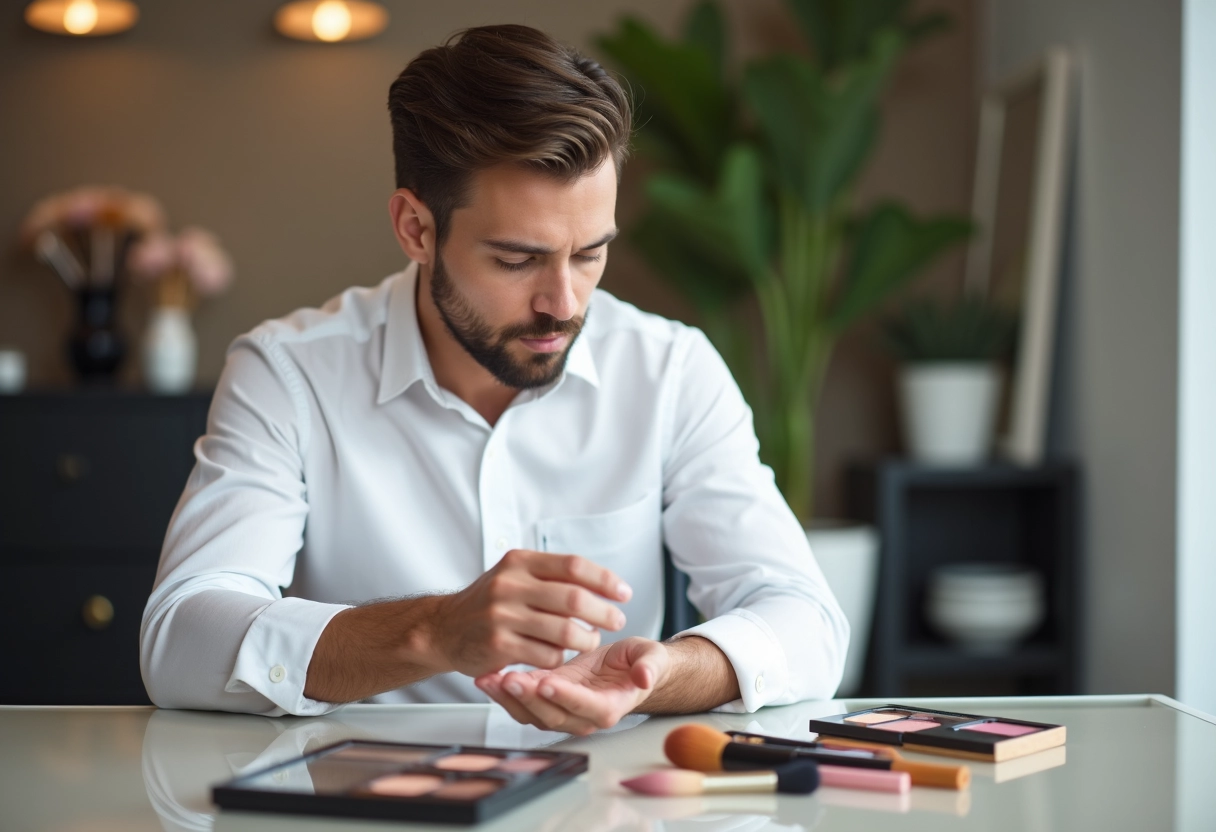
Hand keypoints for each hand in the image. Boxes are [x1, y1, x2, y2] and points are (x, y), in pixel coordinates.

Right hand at [427, 549, 631, 677]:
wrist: (443, 628)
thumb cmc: (489, 602)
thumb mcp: (515, 574)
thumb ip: (552, 574)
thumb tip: (603, 583)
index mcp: (519, 561)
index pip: (573, 566)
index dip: (604, 580)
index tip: (624, 593)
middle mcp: (510, 585)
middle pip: (574, 599)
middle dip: (604, 612)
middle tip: (617, 620)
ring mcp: (502, 616)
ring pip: (565, 631)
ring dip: (585, 639)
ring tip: (589, 639)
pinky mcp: (498, 646)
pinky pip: (546, 655)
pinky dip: (560, 657)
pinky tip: (559, 654)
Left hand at [474, 637, 671, 734]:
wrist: (626, 666)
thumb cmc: (637, 662)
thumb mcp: (650, 657)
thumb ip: (649, 666)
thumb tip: (645, 677)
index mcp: (609, 706)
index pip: (587, 708)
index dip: (567, 697)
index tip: (548, 682)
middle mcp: (582, 715)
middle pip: (552, 715)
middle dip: (529, 698)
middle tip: (511, 679)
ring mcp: (562, 710)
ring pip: (532, 714)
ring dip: (510, 698)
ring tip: (491, 679)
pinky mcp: (546, 699)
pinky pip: (522, 703)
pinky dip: (503, 693)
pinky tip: (488, 677)